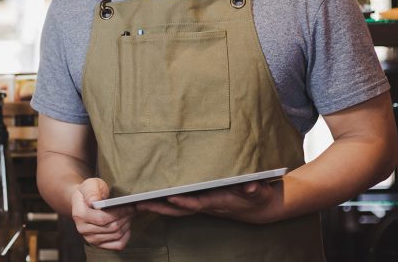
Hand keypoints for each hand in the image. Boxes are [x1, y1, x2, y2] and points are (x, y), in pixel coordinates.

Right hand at [71, 178, 135, 249]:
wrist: (84, 201)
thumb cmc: (90, 192)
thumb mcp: (90, 185)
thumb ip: (91, 192)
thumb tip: (94, 201)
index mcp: (79, 215)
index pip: (102, 219)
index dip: (119, 213)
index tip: (130, 206)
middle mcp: (83, 229)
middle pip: (111, 228)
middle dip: (125, 218)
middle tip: (133, 209)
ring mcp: (90, 238)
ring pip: (116, 236)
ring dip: (126, 225)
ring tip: (129, 215)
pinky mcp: (98, 244)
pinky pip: (117, 245)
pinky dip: (126, 237)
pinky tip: (127, 227)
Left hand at [135, 181, 276, 223]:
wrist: (257, 208)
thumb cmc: (257, 197)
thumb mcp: (259, 192)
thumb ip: (255, 189)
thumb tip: (252, 187)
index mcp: (218, 202)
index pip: (198, 203)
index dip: (185, 202)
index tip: (171, 198)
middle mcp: (206, 206)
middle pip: (180, 210)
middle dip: (161, 208)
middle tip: (141, 203)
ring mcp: (201, 205)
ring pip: (176, 210)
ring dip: (157, 207)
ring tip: (137, 202)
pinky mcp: (199, 202)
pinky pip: (178, 205)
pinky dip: (163, 204)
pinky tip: (149, 199)